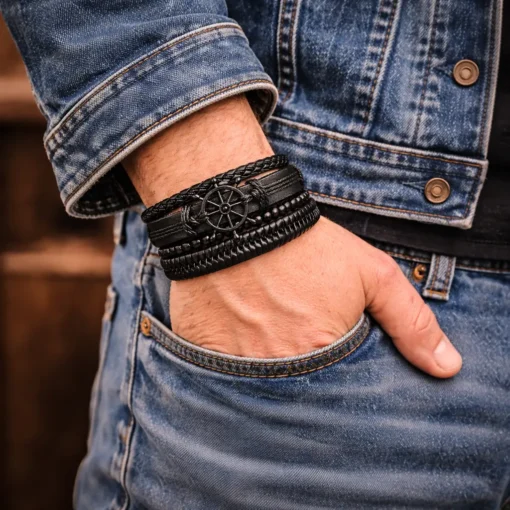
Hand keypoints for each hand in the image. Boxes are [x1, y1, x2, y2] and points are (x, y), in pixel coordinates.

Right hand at [123, 95, 461, 378]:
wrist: (237, 217)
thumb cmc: (305, 245)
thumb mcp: (372, 275)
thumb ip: (412, 323)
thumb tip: (447, 368)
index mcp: (320, 358)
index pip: (334, 392)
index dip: (330, 366)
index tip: (322, 345)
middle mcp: (275, 371)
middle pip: (293, 390)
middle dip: (297, 368)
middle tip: (289, 331)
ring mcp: (234, 364)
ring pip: (255, 385)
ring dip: (262, 363)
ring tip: (264, 326)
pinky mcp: (201, 351)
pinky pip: (218, 372)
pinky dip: (229, 357)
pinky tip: (236, 326)